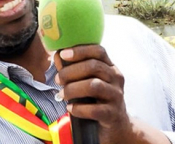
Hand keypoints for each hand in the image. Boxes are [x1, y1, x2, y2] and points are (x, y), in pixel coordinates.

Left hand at [54, 46, 169, 143]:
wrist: (116, 124)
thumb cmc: (98, 100)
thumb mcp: (89, 81)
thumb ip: (75, 69)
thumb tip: (58, 56)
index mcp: (110, 67)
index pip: (99, 51)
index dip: (81, 50)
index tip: (63, 54)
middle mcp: (116, 79)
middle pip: (94, 66)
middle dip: (71, 71)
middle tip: (58, 79)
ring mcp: (116, 96)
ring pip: (93, 85)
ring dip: (72, 89)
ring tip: (62, 95)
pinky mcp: (112, 113)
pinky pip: (94, 109)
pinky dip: (78, 108)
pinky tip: (70, 108)